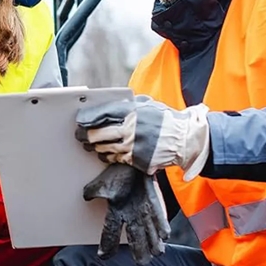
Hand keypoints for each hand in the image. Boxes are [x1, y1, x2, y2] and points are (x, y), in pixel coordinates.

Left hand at [76, 96, 209, 180]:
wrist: (184, 139)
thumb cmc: (165, 120)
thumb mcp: (147, 105)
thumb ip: (128, 106)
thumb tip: (108, 108)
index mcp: (132, 112)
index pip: (103, 114)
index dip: (89, 118)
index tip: (81, 120)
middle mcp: (130, 129)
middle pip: (98, 133)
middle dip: (86, 135)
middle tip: (80, 135)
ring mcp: (132, 146)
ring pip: (104, 148)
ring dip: (95, 147)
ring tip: (90, 145)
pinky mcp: (136, 160)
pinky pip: (115, 159)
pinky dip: (108, 156)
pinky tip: (105, 153)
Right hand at [83, 164, 169, 264]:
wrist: (132, 160)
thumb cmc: (117, 173)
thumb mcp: (102, 183)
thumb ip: (93, 191)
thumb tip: (86, 197)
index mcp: (116, 211)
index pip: (109, 231)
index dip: (106, 244)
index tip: (103, 256)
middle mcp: (131, 214)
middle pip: (134, 236)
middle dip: (139, 250)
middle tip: (142, 263)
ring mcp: (143, 210)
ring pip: (149, 230)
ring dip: (153, 242)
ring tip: (157, 252)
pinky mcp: (154, 203)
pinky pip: (159, 216)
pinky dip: (161, 225)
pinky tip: (165, 235)